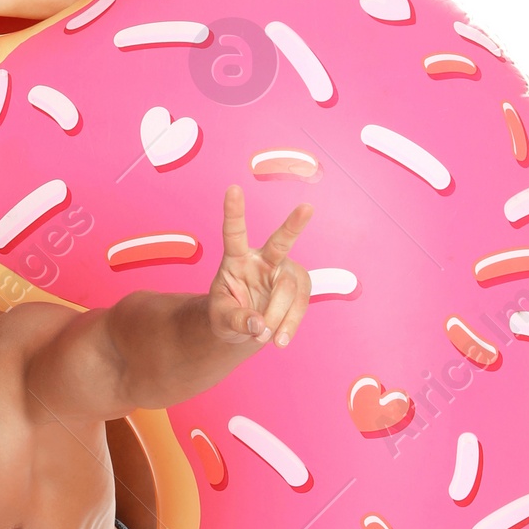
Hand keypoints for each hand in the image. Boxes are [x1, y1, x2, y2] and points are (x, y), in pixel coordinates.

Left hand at [207, 184, 312, 349]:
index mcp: (236, 258)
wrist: (246, 328)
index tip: (233, 188)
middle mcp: (263, 259)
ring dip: (279, 316)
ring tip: (266, 338)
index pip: (234, 233)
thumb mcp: (221, 320)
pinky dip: (290, 324)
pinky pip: (300, 305)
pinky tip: (281, 340)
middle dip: (293, 225)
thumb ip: (236, 320)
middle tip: (307, 208)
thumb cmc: (227, 315)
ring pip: (288, 289)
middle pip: (280, 243)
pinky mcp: (299, 287)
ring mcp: (284, 271)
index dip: (234, 212)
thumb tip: (259, 326)